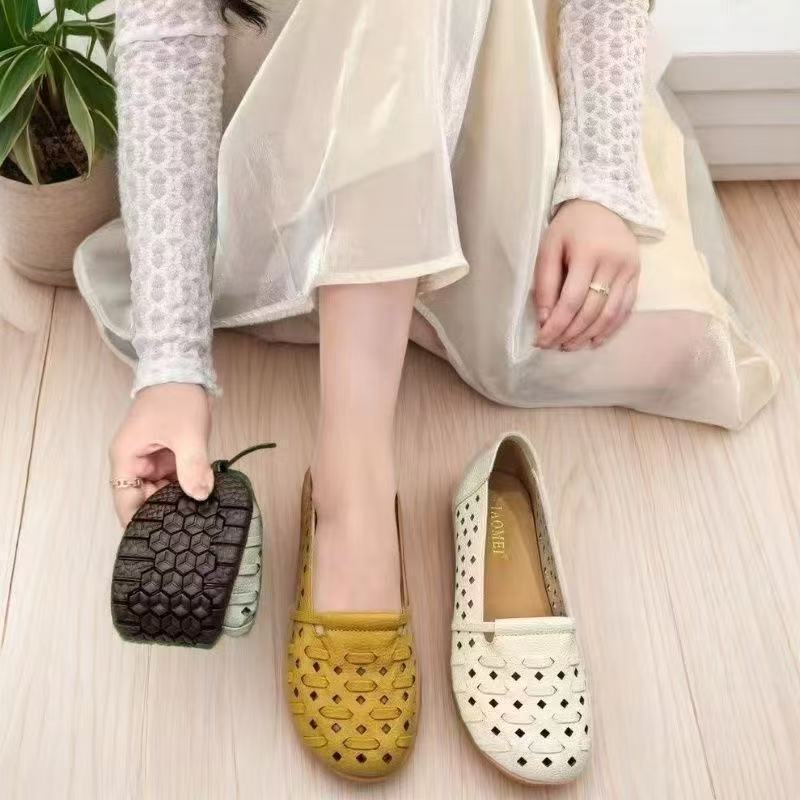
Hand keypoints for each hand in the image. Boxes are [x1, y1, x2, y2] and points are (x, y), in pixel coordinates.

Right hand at [109, 383, 212, 526]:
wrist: (181, 371)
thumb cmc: (176, 399)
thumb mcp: (187, 434)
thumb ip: (192, 466)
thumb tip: (200, 496)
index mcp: (126, 459)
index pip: (125, 503)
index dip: (139, 524)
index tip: (158, 543)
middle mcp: (134, 463)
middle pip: (143, 500)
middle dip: (163, 515)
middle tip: (187, 534)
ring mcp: (151, 461)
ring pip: (160, 492)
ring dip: (177, 503)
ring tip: (197, 522)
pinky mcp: (167, 457)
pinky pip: (173, 480)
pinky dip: (185, 490)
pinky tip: (201, 501)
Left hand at [534, 199, 639, 349]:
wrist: (603, 204)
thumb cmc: (570, 227)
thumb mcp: (549, 247)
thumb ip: (544, 283)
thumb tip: (545, 320)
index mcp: (587, 254)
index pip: (570, 301)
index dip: (555, 326)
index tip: (541, 341)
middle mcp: (612, 263)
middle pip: (591, 311)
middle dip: (569, 333)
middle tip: (553, 346)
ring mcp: (629, 270)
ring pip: (610, 314)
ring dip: (588, 335)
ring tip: (570, 346)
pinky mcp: (637, 275)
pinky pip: (626, 309)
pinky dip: (610, 329)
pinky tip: (594, 340)